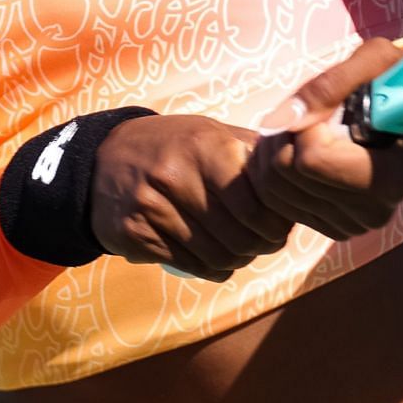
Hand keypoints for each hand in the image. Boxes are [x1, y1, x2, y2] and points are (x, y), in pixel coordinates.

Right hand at [88, 115, 295, 281]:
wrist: (103, 159)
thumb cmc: (174, 146)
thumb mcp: (212, 133)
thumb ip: (253, 153)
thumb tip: (298, 176)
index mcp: (206, 147)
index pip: (256, 206)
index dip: (275, 225)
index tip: (281, 228)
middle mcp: (177, 175)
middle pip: (239, 236)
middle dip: (260, 246)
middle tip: (264, 244)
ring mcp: (152, 207)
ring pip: (216, 256)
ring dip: (237, 260)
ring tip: (241, 250)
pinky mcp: (135, 234)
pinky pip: (189, 265)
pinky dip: (211, 268)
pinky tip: (215, 258)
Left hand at [249, 37, 402, 240]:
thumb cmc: (396, 84)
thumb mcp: (376, 62)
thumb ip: (332, 84)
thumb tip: (283, 121)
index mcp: (390, 179)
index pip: (312, 159)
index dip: (308, 124)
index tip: (329, 107)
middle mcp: (371, 213)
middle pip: (285, 172)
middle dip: (287, 133)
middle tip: (313, 114)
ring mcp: (348, 226)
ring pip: (272, 186)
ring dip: (276, 147)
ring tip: (307, 128)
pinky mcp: (328, 228)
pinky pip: (272, 199)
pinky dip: (274, 168)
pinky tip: (299, 149)